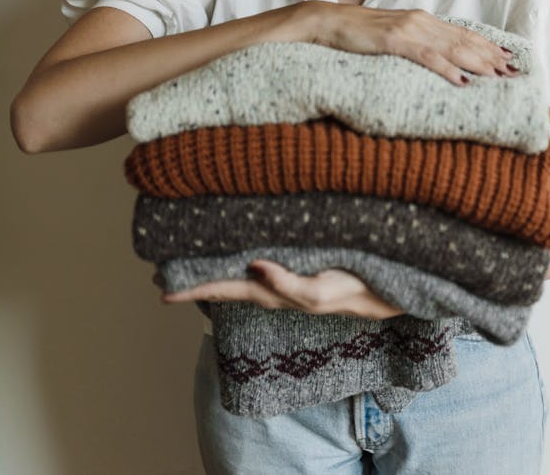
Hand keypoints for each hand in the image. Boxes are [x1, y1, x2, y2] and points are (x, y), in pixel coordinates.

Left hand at [160, 259, 403, 318]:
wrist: (386, 291)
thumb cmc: (354, 289)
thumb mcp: (321, 291)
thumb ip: (287, 284)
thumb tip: (252, 267)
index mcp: (275, 294)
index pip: (226, 290)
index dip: (195, 289)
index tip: (164, 290)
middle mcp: (274, 288)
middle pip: (226, 285)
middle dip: (197, 282)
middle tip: (163, 275)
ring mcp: (285, 280)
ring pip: (240, 277)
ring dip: (215, 273)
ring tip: (190, 266)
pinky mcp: (297, 268)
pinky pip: (259, 267)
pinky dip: (240, 262)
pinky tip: (237, 256)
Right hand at [312, 4, 519, 86]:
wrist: (327, 22)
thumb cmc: (358, 33)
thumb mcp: (393, 36)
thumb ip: (416, 43)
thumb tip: (439, 58)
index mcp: (421, 20)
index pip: (462, 33)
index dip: (487, 45)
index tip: (508, 57)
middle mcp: (420, 21)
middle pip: (463, 40)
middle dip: (491, 56)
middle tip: (514, 70)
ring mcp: (407, 29)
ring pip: (451, 47)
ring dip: (478, 62)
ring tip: (498, 75)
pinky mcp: (393, 41)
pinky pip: (425, 56)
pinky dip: (446, 68)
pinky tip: (462, 80)